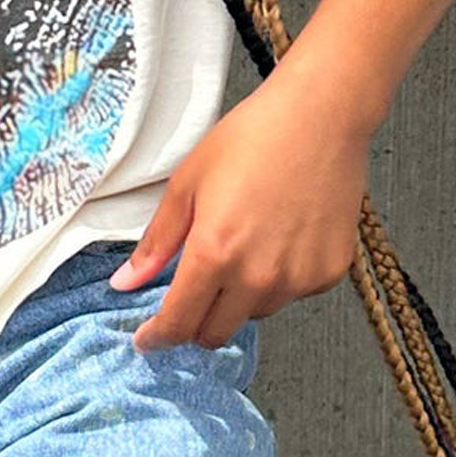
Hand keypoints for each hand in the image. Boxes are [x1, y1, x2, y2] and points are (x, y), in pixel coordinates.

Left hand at [114, 63, 368, 351]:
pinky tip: (278, 238)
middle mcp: (259, 276)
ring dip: (237, 298)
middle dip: (194, 324)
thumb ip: (156, 242)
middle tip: (189, 295)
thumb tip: (125, 282)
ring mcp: (299, 278)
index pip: (179, 322)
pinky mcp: (329, 273)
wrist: (320, 116)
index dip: (158, 337)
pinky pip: (291, 295)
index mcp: (215, 254)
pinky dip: (277, 280)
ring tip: (242, 246)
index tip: (147, 340)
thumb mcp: (187, 184)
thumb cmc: (251, 140)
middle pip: (215, 333)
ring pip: (253, 314)